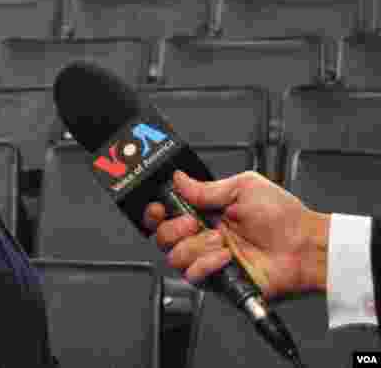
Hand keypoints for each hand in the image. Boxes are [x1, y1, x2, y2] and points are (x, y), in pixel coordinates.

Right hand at [142, 170, 329, 300]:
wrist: (305, 246)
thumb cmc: (284, 217)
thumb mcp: (243, 188)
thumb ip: (206, 188)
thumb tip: (178, 179)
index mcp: (206, 212)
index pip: (166, 214)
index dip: (156, 212)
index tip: (159, 207)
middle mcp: (203, 236)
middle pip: (162, 237)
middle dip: (173, 228)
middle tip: (194, 222)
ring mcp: (209, 259)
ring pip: (175, 257)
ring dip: (196, 246)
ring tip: (221, 240)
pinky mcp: (218, 281)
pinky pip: (194, 276)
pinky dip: (207, 264)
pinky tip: (226, 257)